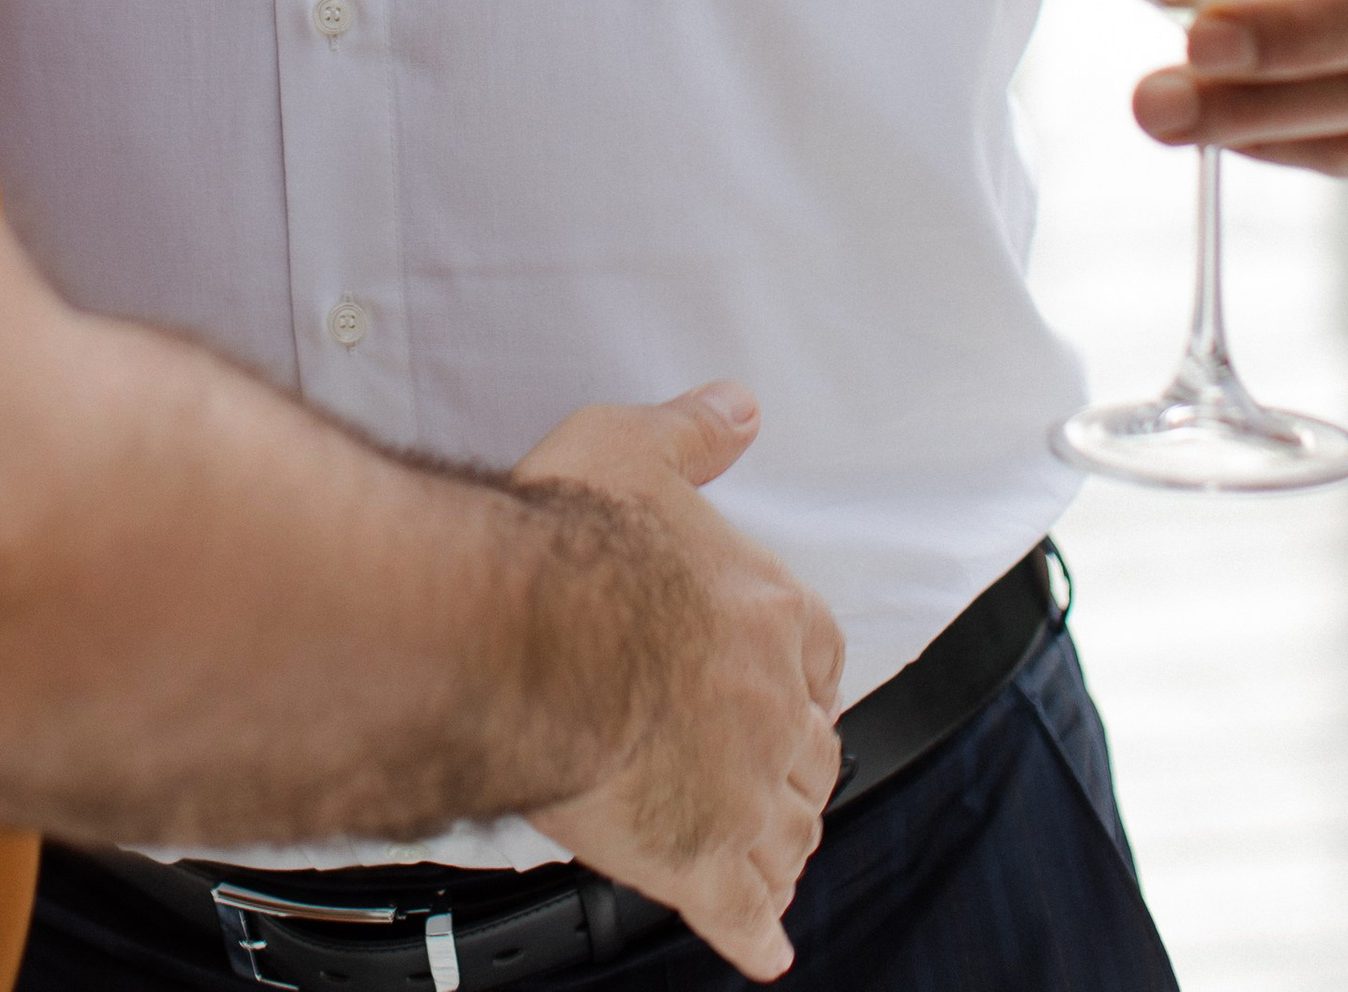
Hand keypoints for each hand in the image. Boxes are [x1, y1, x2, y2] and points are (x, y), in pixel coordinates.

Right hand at [514, 383, 843, 981]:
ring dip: (786, 842)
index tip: (791, 682)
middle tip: (779, 772)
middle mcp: (773, 706)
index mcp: (770, 611)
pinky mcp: (696, 862)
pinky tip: (763, 946)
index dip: (804, 671)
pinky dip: (758, 932)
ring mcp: (741, 790)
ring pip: (790, 832)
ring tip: (774, 855)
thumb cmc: (574, 543)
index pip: (819, 652)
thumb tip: (735, 409)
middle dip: (800, 763)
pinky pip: (745, 914)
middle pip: (813, 750)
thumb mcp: (632, 446)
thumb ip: (691, 433)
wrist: (529, 632)